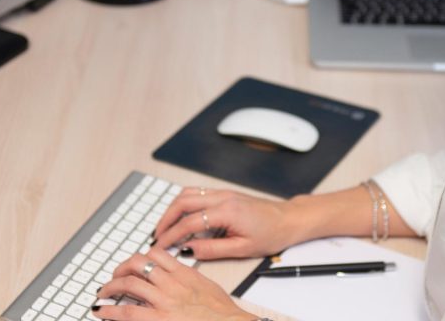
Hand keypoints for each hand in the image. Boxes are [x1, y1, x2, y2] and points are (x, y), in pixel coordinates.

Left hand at [92, 247, 255, 320]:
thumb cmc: (223, 313)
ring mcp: (164, 301)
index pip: (156, 254)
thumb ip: (190, 279)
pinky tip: (102, 311)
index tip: (134, 262)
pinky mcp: (158, 319)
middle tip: (115, 275)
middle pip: (138, 264)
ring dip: (111, 286)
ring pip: (129, 284)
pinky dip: (111, 310)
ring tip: (104, 291)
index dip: (140, 256)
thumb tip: (180, 276)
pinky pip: (128, 311)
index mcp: (184, 273)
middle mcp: (172, 284)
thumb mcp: (207, 287)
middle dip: (121, 268)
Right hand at [152, 187, 299, 259]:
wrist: (287, 219)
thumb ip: (212, 249)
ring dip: (172, 209)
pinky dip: (183, 203)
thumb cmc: (270, 234)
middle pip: (182, 202)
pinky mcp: (224, 193)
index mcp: (226, 211)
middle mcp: (222, 197)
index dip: (172, 235)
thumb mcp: (242, 249)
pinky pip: (196, 193)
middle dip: (165, 218)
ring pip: (187, 194)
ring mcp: (222, 192)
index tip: (161, 246)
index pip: (189, 222)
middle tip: (157, 235)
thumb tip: (188, 250)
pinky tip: (180, 216)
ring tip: (165, 227)